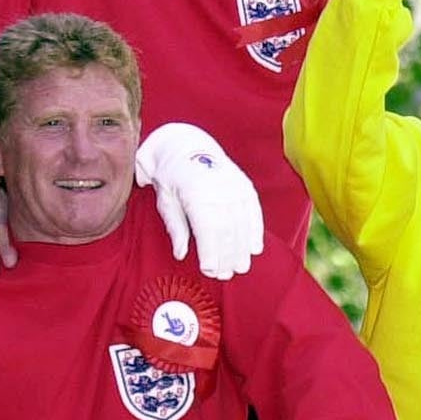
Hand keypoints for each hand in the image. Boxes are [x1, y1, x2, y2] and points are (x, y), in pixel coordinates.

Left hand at [133, 123, 262, 279]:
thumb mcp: (165, 200)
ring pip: (243, 223)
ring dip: (243, 248)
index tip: (209, 270)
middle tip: (226, 275)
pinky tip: (255, 248)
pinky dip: (255, 231)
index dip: (211, 252)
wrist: (185, 144)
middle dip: (228, 255)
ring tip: (241, 266)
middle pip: (228, 230)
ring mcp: (235, 185)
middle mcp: (220, 188)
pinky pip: (254, 211)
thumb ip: (176, 227)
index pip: (208, 229)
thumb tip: (180, 255)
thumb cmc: (171, 176)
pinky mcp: (245, 185)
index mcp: (196, 192)